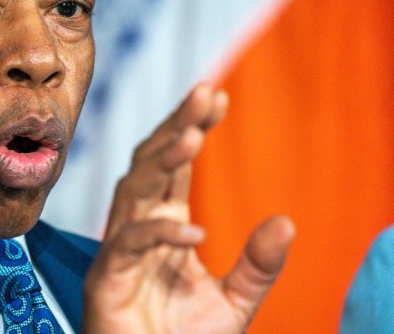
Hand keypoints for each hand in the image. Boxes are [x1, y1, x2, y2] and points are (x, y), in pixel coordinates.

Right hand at [82, 84, 294, 333]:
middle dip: (176, 125)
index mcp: (164, 225)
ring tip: (192, 136)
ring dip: (161, 161)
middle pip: (150, 163)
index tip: (218, 97)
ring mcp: (119, 250)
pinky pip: (129, 245)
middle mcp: (139, 227)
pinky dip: (158, 233)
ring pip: (132, 191)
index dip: (191, 127)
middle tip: (204, 92)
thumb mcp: (233, 302)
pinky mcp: (107, 278)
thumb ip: (257, 264)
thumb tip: (286, 222)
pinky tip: (193, 231)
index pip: (174, 166)